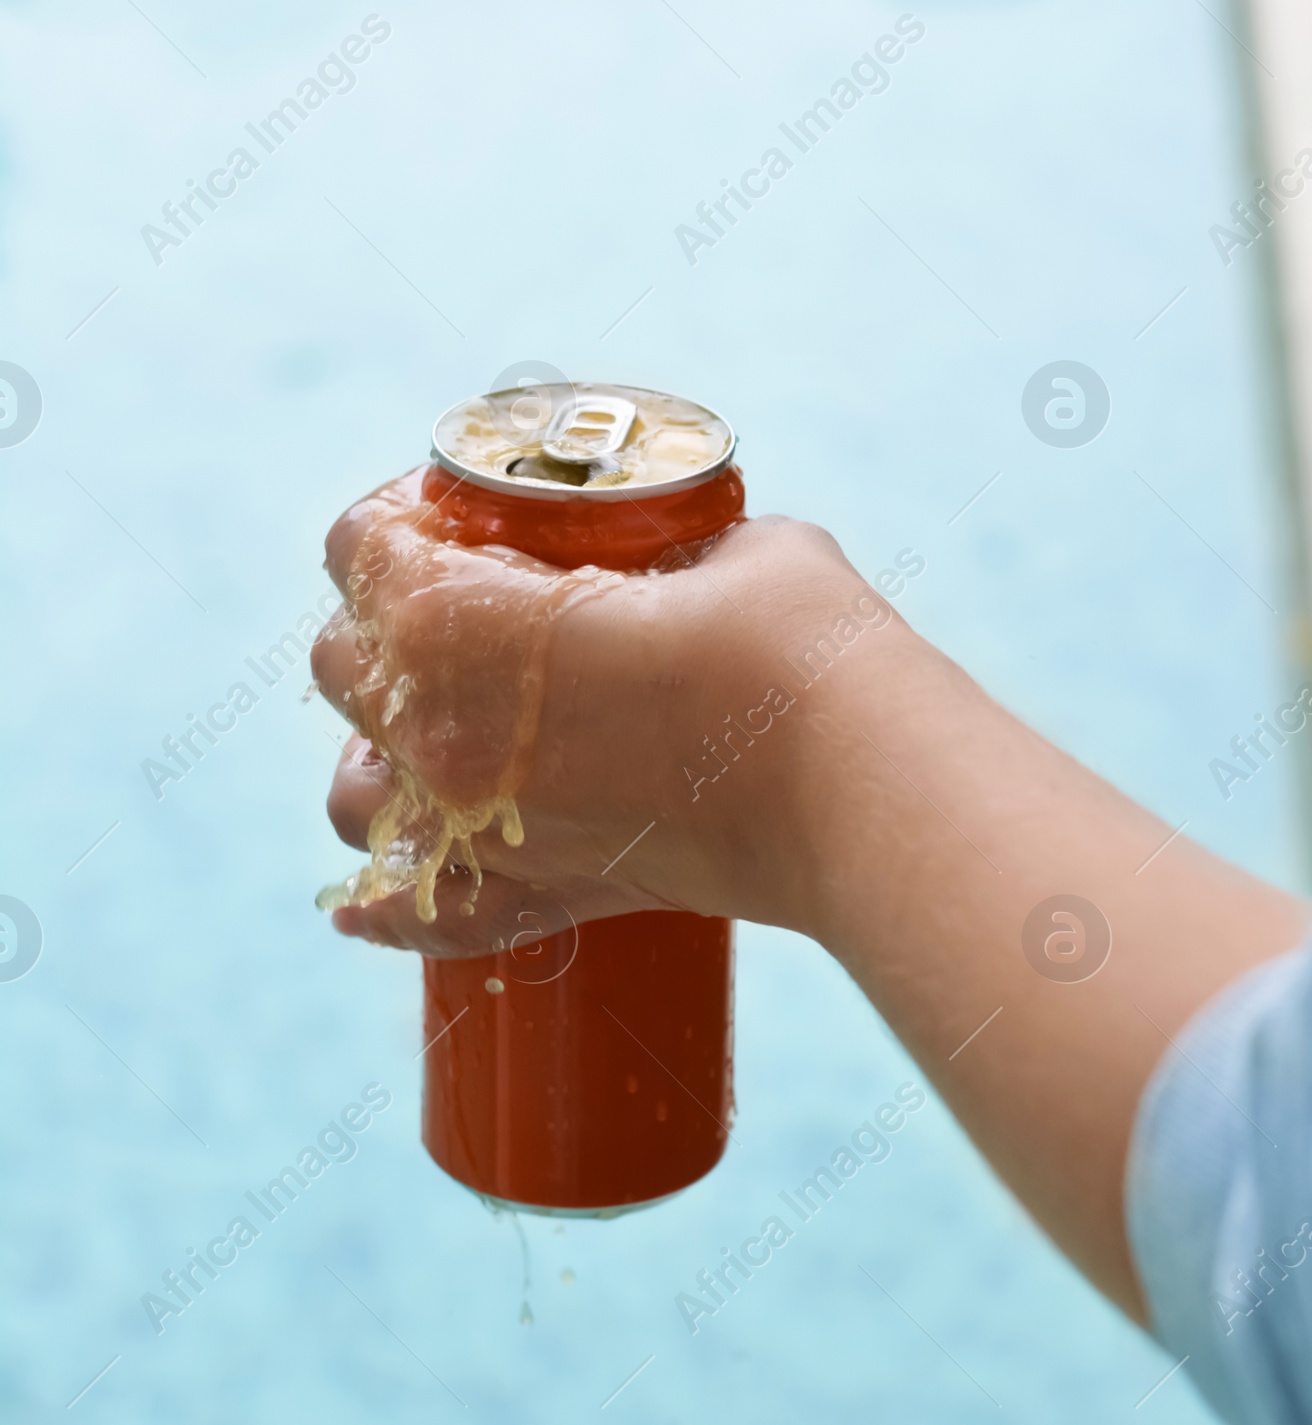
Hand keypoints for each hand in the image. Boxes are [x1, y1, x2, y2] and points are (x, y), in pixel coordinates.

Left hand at [311, 470, 891, 952]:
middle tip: (477, 601)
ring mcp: (480, 827)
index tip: (462, 509)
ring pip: (357, 797)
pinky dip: (393, 905)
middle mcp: (436, 731)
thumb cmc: (790, 646)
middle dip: (392, 623)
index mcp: (451, 621)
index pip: (357, 545)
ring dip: (382, 752)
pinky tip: (372, 898)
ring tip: (449, 723)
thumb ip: (668, 543)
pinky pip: (423, 916)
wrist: (854, 787)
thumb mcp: (724, 546)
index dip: (401, 513)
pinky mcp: (542, 896)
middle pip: (343, 663)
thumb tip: (677, 559)